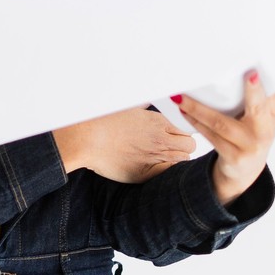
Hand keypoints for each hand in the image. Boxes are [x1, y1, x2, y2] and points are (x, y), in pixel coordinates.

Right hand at [53, 107, 195, 183]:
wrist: (85, 140)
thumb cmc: (102, 122)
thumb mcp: (127, 107)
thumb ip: (144, 105)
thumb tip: (149, 100)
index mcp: (157, 121)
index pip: (187, 128)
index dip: (182, 131)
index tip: (174, 133)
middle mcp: (160, 140)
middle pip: (190, 145)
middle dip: (183, 145)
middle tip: (171, 145)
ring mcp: (153, 158)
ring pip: (181, 161)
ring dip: (175, 158)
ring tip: (160, 155)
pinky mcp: (144, 174)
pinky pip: (167, 173)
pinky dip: (165, 170)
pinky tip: (154, 165)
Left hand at [175, 71, 274, 203]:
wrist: (245, 169)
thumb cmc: (249, 133)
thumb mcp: (260, 116)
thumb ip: (254, 96)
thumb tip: (231, 66)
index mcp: (274, 113)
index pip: (271, 93)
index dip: (263, 82)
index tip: (254, 70)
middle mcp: (266, 129)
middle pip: (258, 108)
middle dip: (253, 91)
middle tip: (248, 75)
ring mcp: (250, 145)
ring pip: (222, 123)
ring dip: (198, 108)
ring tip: (181, 97)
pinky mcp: (235, 157)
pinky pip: (211, 136)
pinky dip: (196, 122)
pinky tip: (184, 112)